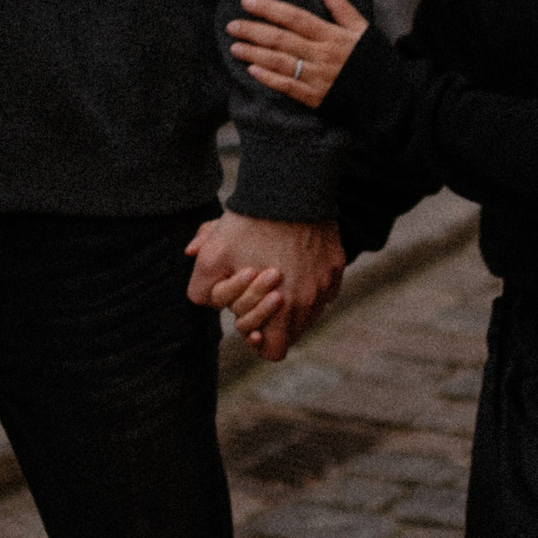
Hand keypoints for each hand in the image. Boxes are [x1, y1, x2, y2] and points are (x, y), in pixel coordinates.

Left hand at [186, 212, 343, 361]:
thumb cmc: (250, 223)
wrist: (290, 185)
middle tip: (257, 293)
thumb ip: (200, 288)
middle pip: (292, 331)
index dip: (258, 341)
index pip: (275, 351)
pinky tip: (293, 260)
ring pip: (310, 310)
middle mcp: (312, 301)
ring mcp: (327, 282)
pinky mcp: (336, 263)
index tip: (249, 324)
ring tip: (274, 275)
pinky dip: (310, 282)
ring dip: (292, 302)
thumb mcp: (213, 256)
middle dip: (273, 319)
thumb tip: (203, 299)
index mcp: (284, 308)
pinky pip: (325, 287)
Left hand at [229, 0, 368, 108]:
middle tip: (232, 25)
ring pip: (279, 62)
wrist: (388, 99)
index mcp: (333, 35)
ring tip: (234, 46)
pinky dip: (268, 78)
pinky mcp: (315, 98)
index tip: (247, 1)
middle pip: (281, 39)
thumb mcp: (362, 29)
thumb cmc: (374, 61)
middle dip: (253, 30)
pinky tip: (251, 70)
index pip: (294, 17)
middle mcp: (322, 55)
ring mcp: (317, 77)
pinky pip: (287, 87)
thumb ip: (340, 5)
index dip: (269, 8)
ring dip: (254, 53)